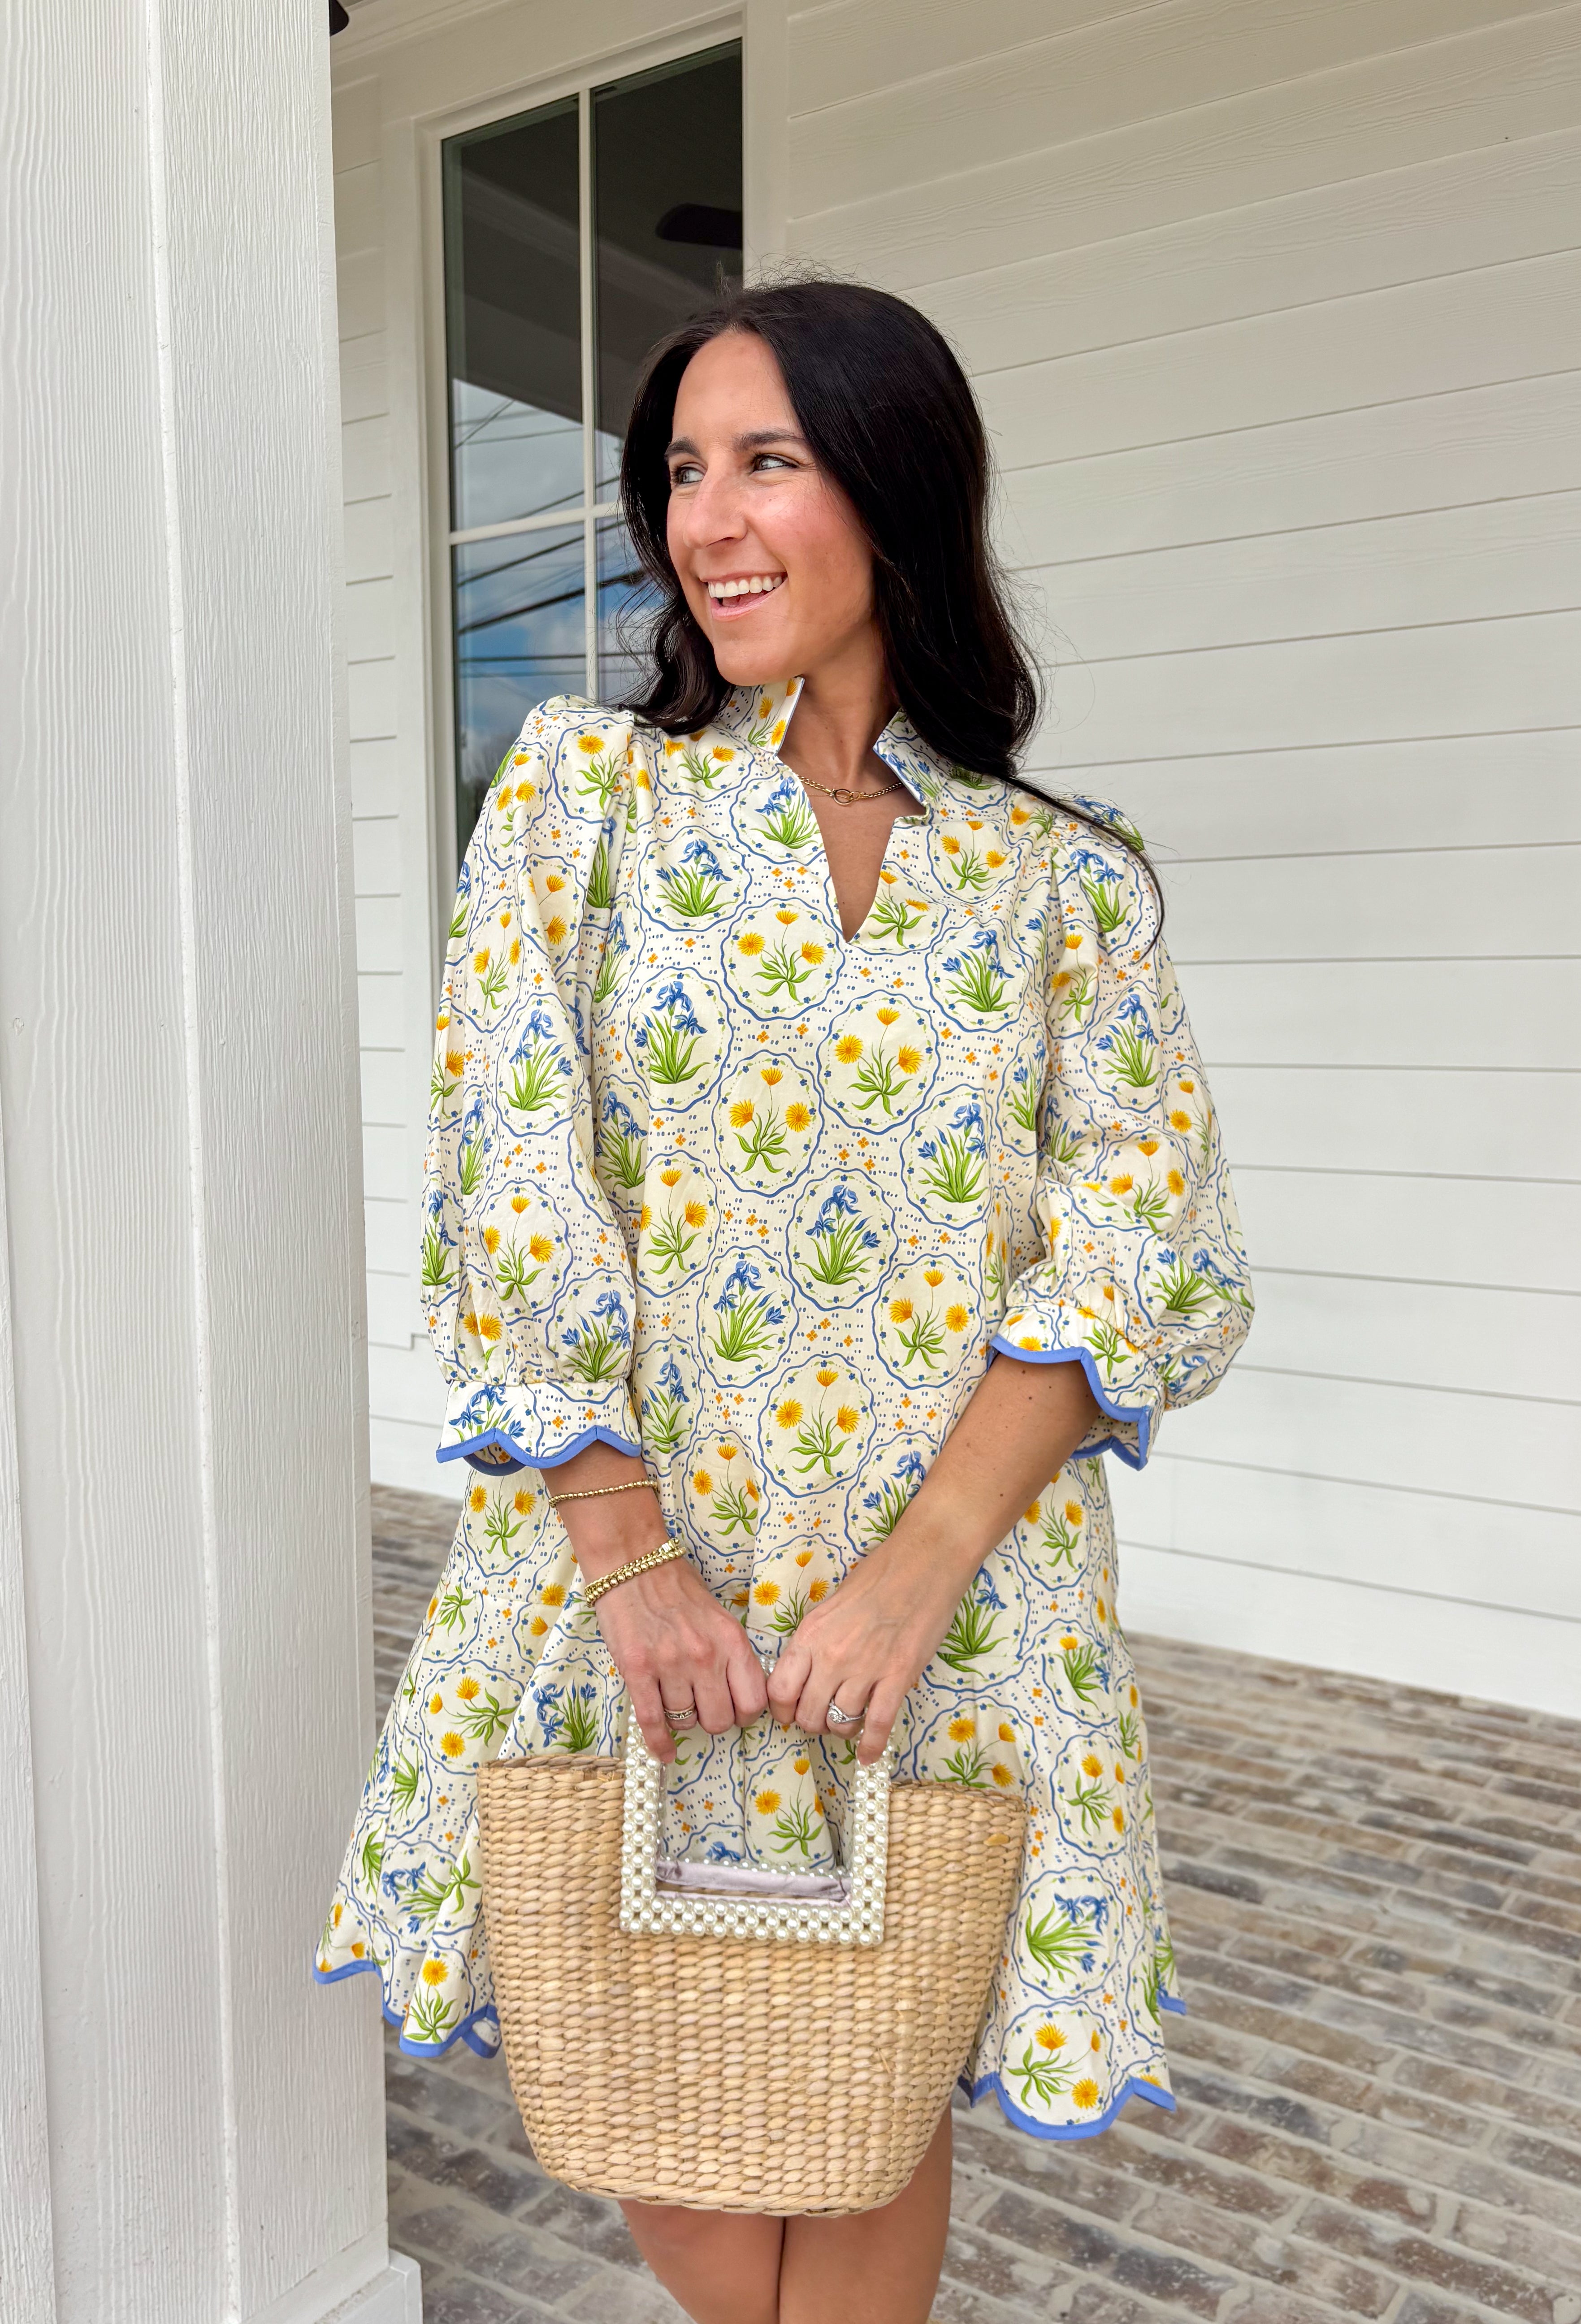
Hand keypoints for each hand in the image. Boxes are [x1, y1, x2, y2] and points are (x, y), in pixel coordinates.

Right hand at [591, 1552, 767, 1762]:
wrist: (633, 1564)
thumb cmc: (678, 1589)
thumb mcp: (719, 1617)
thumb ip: (731, 1654)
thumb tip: (739, 1693)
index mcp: (731, 1641)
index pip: (753, 1702)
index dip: (744, 1713)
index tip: (734, 1709)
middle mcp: (705, 1655)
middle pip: (719, 1720)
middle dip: (712, 1720)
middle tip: (703, 1707)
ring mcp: (670, 1664)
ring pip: (686, 1721)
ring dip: (682, 1719)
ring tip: (676, 1700)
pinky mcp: (638, 1670)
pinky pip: (652, 1721)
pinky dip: (659, 1743)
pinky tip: (663, 1751)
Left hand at [764, 1534, 970, 1765]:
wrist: (923, 1563)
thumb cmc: (878, 1576)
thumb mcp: (831, 1605)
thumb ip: (816, 1640)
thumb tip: (807, 1671)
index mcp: (810, 1635)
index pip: (779, 1690)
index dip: (782, 1709)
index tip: (791, 1712)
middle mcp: (832, 1656)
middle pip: (807, 1714)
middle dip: (812, 1723)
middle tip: (823, 1718)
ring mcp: (866, 1669)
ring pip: (839, 1723)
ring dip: (842, 1731)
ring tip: (849, 1724)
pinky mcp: (898, 1677)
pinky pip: (879, 1725)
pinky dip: (872, 1746)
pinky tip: (869, 1755)